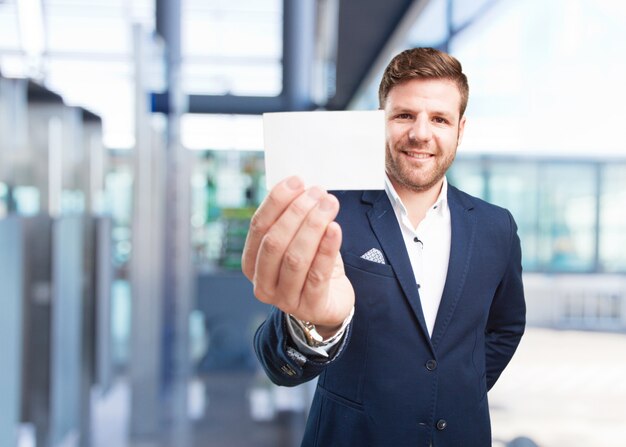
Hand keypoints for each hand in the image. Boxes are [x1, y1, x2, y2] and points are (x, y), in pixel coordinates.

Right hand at [241, 176, 354, 337]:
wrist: (331, 301)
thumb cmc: (311, 265)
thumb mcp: (296, 241)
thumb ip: (291, 218)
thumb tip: (299, 186)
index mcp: (252, 263)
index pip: (258, 227)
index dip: (276, 201)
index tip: (296, 181)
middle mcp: (262, 283)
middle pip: (275, 242)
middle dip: (297, 212)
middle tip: (318, 193)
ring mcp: (285, 299)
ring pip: (295, 258)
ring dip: (313, 226)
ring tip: (329, 205)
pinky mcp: (310, 307)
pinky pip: (317, 274)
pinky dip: (326, 248)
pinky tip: (335, 228)